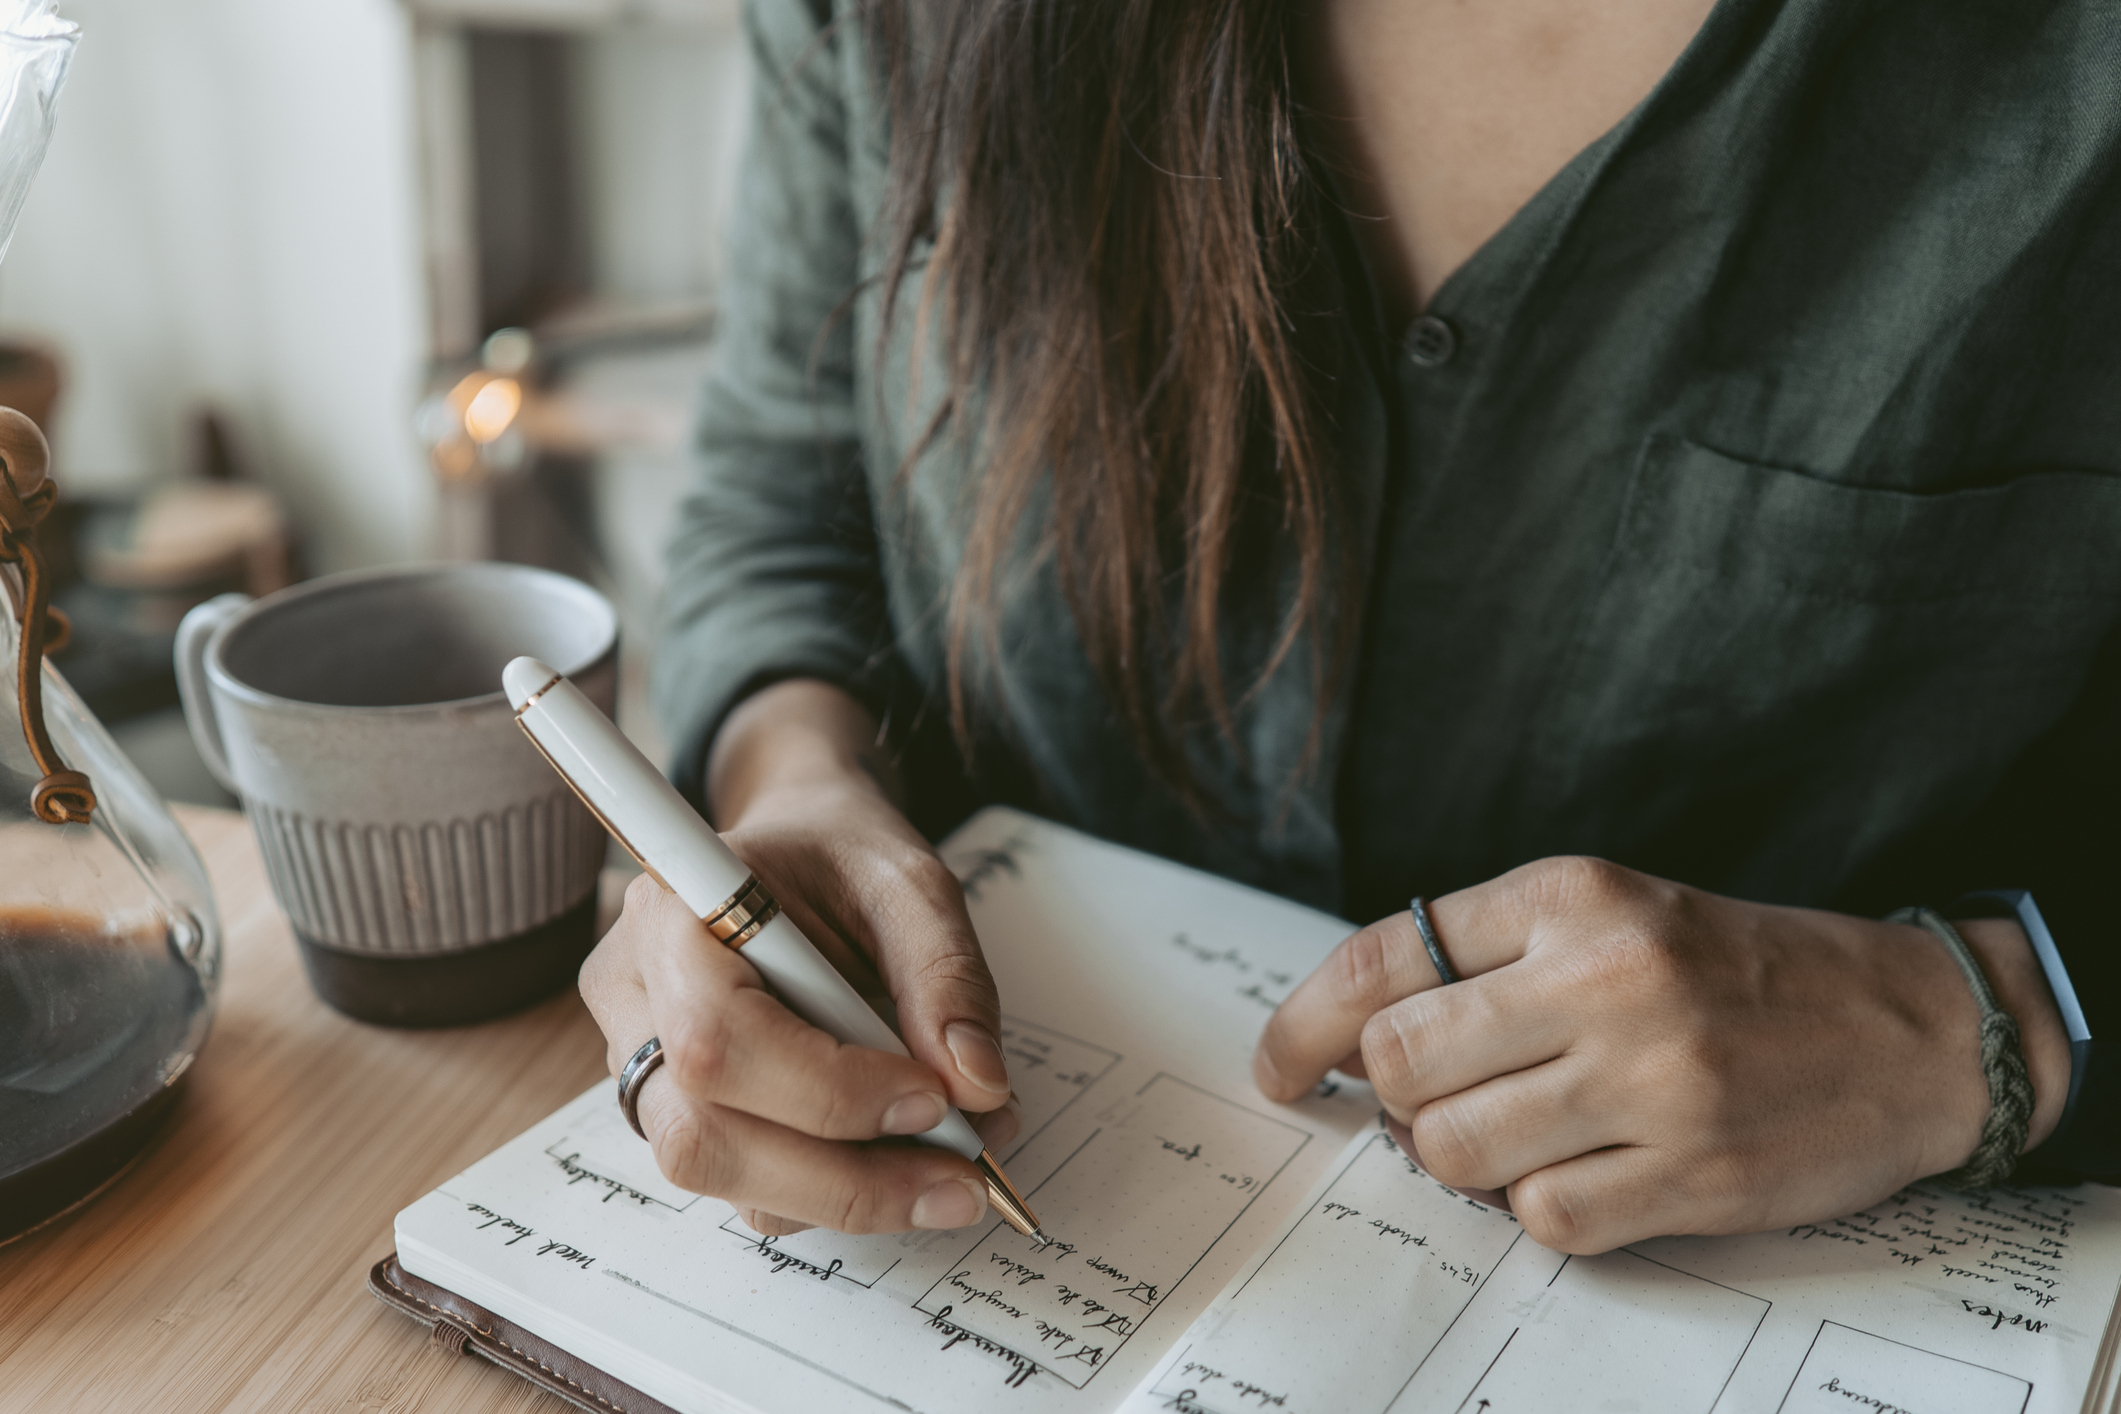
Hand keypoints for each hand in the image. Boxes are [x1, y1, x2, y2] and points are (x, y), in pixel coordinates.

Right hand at [578, 681, 1018, 1235]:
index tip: (937, 1098)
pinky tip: (909, 1154)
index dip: (828, 1091)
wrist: (796, 847)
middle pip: (702, 1136)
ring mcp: (642, 1064)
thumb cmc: (839, 853)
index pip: (721, 1037)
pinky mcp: (680, 1110)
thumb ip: (946, 976)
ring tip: (955, 1164)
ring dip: (850, 1194)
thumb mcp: (911, 881)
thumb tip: (977, 1087)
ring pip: (723, 1176)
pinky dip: (838, 1188)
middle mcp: (636, 999)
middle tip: (963, 1180)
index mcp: (673, 916)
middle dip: (844, 1180)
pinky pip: (748, 1183)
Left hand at [1253, 857, 2069, 1252]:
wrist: (1909, 1027)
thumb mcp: (1616, 913)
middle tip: (1439, 1100)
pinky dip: (1542, 1208)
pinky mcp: (1691, 1170)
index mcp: (1572, 895)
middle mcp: (1605, 976)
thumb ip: (1494, 954)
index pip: (1384, 954)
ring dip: (1462, 1157)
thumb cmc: (1739, 971)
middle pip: (1397, 1061)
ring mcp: (1650, 1078)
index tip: (1278, 1064)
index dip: (1303, 1021)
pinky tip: (1590, 1173)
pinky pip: (1539, 1216)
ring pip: (1451, 1147)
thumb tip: (1354, 1034)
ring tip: (1525, 1134)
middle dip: (1392, 1096)